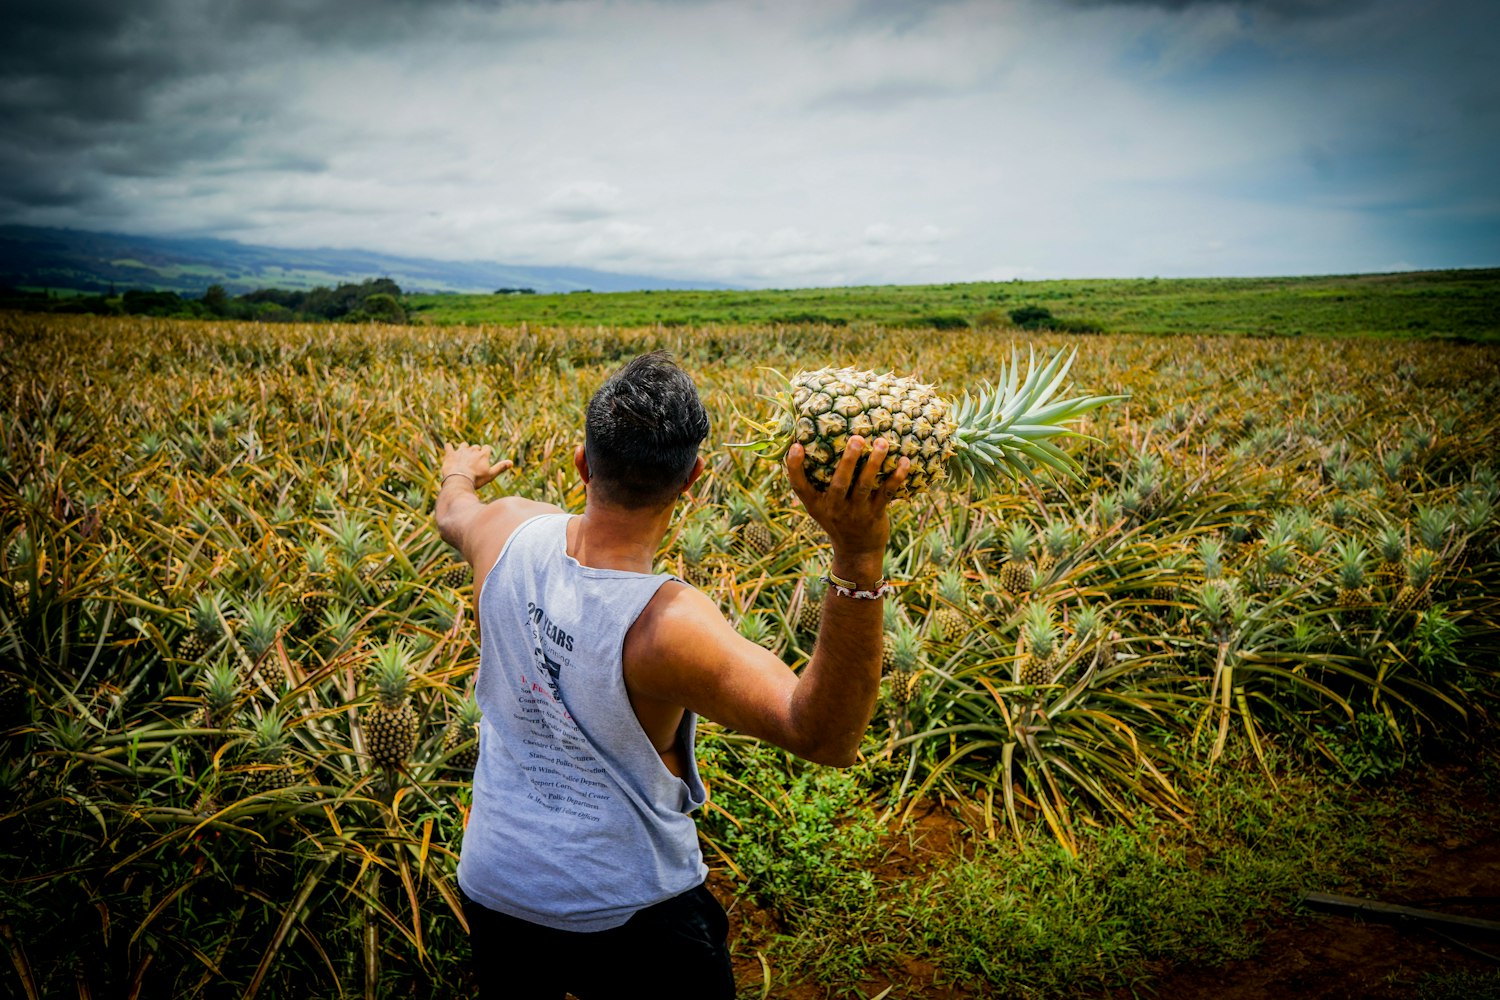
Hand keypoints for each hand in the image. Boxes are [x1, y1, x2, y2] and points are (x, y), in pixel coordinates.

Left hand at [441, 442, 513, 489]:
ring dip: (463, 448)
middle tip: (473, 461)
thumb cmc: (476, 479)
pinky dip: (449, 448)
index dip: (486, 452)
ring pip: (463, 445)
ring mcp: (460, 451)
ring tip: (462, 456)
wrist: (459, 481)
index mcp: (483, 454)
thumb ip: (500, 467)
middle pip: (475, 446)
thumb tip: (512, 462)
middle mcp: (472, 450)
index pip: (486, 448)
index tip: (484, 458)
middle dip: (475, 451)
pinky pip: (448, 446)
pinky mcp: (450, 454)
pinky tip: (449, 450)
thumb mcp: (491, 475)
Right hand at [786, 436, 908, 569]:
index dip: (795, 466)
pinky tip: (904, 461)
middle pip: (840, 482)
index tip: (797, 446)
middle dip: (848, 460)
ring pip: (865, 484)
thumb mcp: (820, 506)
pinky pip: (887, 493)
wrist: (857, 552)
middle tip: (857, 438)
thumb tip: (811, 444)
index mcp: (817, 504)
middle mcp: (835, 508)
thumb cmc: (836, 519)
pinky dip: (897, 477)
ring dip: (874, 463)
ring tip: (882, 443)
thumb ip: (815, 483)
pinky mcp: (875, 514)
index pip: (799, 486)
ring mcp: (856, 512)